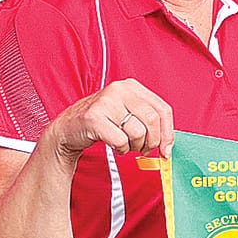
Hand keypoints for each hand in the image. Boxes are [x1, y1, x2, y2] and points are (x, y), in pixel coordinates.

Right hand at [47, 79, 174, 158]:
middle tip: (144, 150)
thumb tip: (168, 143)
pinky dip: (121, 149)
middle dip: (152, 142)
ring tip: (125, 144)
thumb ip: (148, 121)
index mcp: (132, 86)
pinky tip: (115, 146)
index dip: (168, 133)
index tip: (166, 150)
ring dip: (134, 146)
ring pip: (138, 132)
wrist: (68, 128)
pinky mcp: (94, 118)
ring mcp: (106, 102)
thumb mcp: (127, 113)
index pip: (162, 109)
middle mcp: (119, 90)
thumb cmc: (102, 122)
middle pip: (152, 120)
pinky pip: (121, 141)